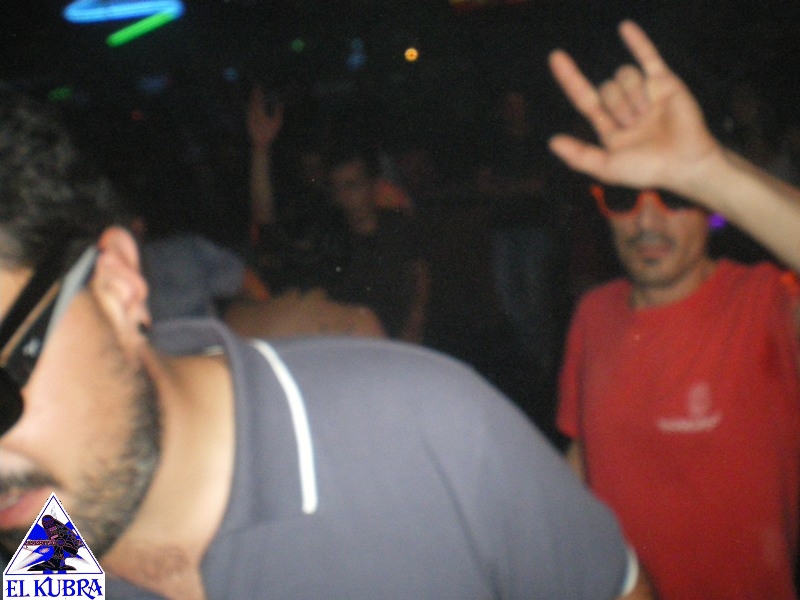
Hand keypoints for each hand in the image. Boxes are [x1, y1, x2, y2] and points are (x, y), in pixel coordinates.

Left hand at [247, 86, 283, 149]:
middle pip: (253, 101)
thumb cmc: (270, 133)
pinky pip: (248, 110)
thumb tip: (280, 103)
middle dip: (254, 94)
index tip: (259, 87)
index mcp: (261, 112)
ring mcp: (250, 117)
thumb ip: (278, 112)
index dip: (259, 92)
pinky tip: (250, 104)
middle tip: (255, 87)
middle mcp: (253, 113)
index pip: (259, 99)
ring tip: (253, 94)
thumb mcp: (277, 123)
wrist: (260, 142)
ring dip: (252, 99)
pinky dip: (249, 105)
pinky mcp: (248, 120)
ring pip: (250, 105)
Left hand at [548, 20, 721, 195]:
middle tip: (635, 123)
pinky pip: (648, 58)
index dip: (570, 78)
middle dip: (618, 105)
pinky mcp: (665, 82)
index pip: (584, 98)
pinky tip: (624, 27)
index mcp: (610, 128)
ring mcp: (646, 94)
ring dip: (634, 96)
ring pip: (624, 76)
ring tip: (650, 113)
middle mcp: (626, 109)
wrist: (686, 162)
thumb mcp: (608, 168)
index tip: (555, 56)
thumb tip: (552, 141)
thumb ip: (579, 156)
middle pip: (606, 88)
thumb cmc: (649, 169)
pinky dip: (637, 42)